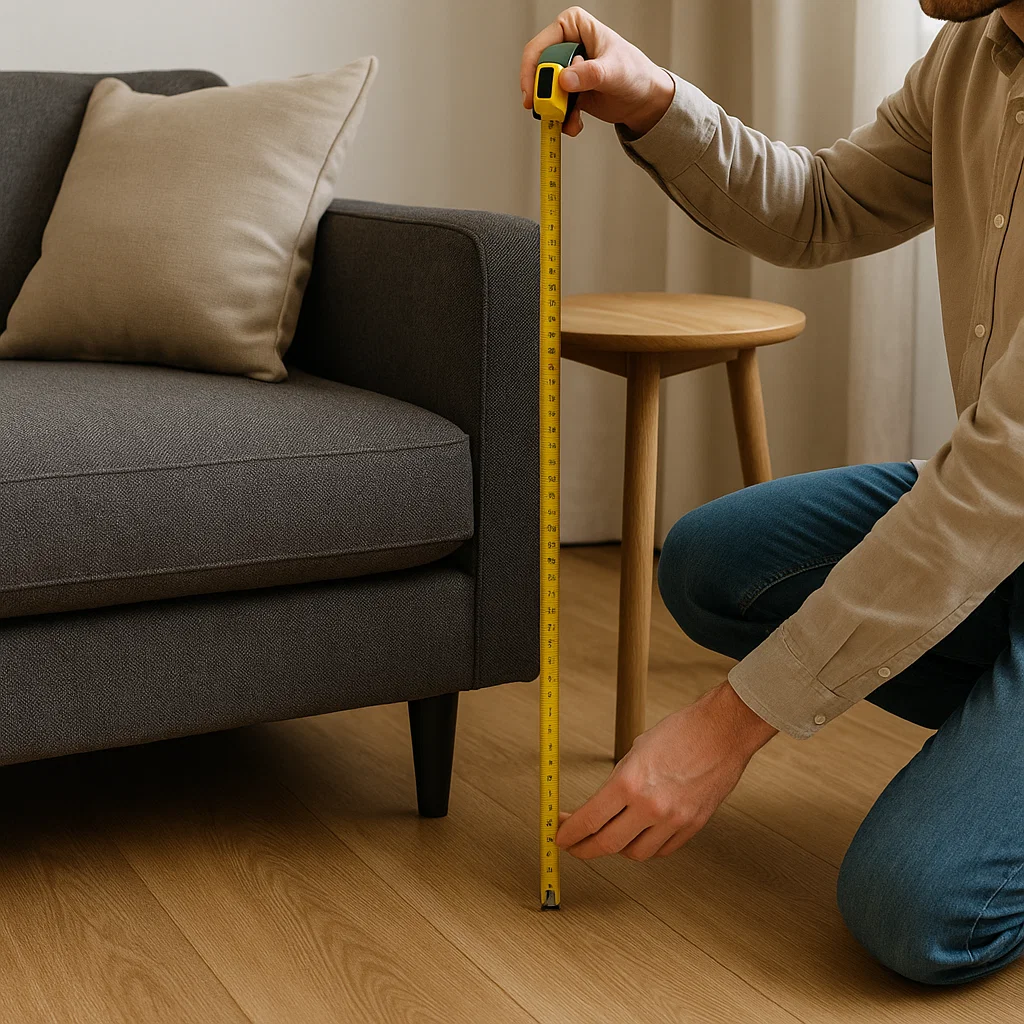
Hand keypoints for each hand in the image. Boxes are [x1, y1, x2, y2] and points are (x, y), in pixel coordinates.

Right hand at [520, 6, 674, 137]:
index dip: (534, 71)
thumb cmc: (635, 73)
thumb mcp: (614, 71)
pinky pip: (555, 107)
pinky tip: (575, 124)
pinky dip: (562, 119)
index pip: (541, 46)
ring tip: (569, 120)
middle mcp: (565, 45)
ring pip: (544, 92)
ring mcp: (565, 70)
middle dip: (545, 95)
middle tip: (553, 110)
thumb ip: (590, 74)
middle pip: (539, 72)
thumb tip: (565, 79)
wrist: (644, 99)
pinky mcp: (568, 91)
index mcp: (573, 26)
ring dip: (554, 111)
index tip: (536, 94)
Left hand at [556, 682, 777, 860]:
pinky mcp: (692, 827)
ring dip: (617, 848)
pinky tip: (639, 836)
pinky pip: (662, 850)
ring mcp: (673, 820)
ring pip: (635, 853)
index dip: (569, 833)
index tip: (559, 835)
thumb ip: (617, 783)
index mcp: (629, 783)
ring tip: (610, 836)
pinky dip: (646, 847)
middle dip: (584, 849)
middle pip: (607, 844)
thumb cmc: (680, 733)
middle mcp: (649, 807)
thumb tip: (597, 806)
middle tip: (575, 845)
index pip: (589, 820)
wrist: (722, 732)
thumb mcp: (635, 751)